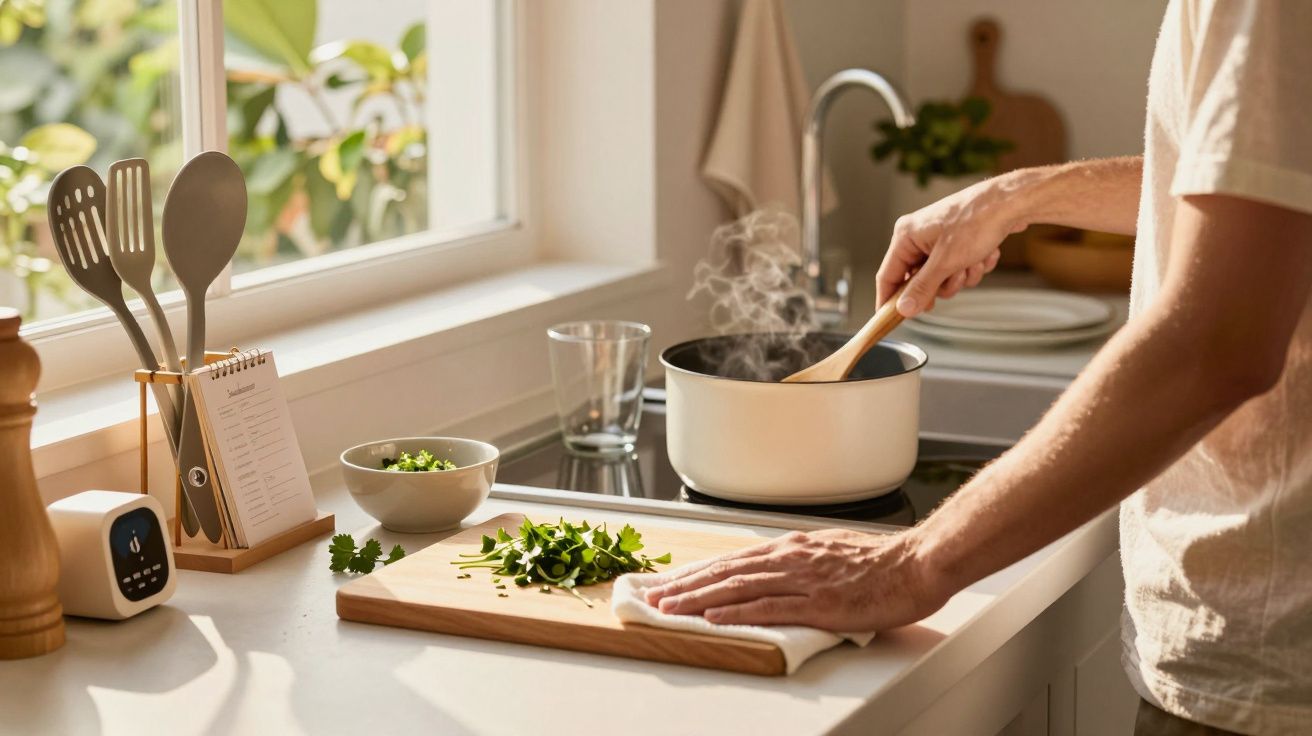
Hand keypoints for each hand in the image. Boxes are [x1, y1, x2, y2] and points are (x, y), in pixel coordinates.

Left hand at [642, 529, 948, 631]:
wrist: (916, 564)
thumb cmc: (881, 563)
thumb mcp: (830, 554)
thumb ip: (800, 564)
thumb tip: (774, 574)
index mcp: (794, 548)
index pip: (734, 559)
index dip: (699, 572)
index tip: (672, 581)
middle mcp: (791, 558)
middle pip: (727, 571)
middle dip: (687, 584)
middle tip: (655, 596)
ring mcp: (803, 579)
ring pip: (739, 586)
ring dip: (700, 597)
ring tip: (671, 607)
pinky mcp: (818, 602)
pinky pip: (770, 606)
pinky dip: (738, 612)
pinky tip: (715, 617)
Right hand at [877, 176, 1025, 317]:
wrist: (1012, 203)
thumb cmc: (977, 221)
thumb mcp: (946, 262)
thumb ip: (922, 288)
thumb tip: (903, 309)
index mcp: (906, 235)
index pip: (888, 275)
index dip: (888, 300)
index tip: (891, 319)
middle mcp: (919, 236)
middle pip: (918, 280)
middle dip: (942, 283)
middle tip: (956, 276)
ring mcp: (938, 238)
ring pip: (941, 277)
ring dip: (962, 275)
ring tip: (974, 260)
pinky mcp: (956, 240)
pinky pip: (957, 267)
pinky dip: (972, 266)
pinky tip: (984, 254)